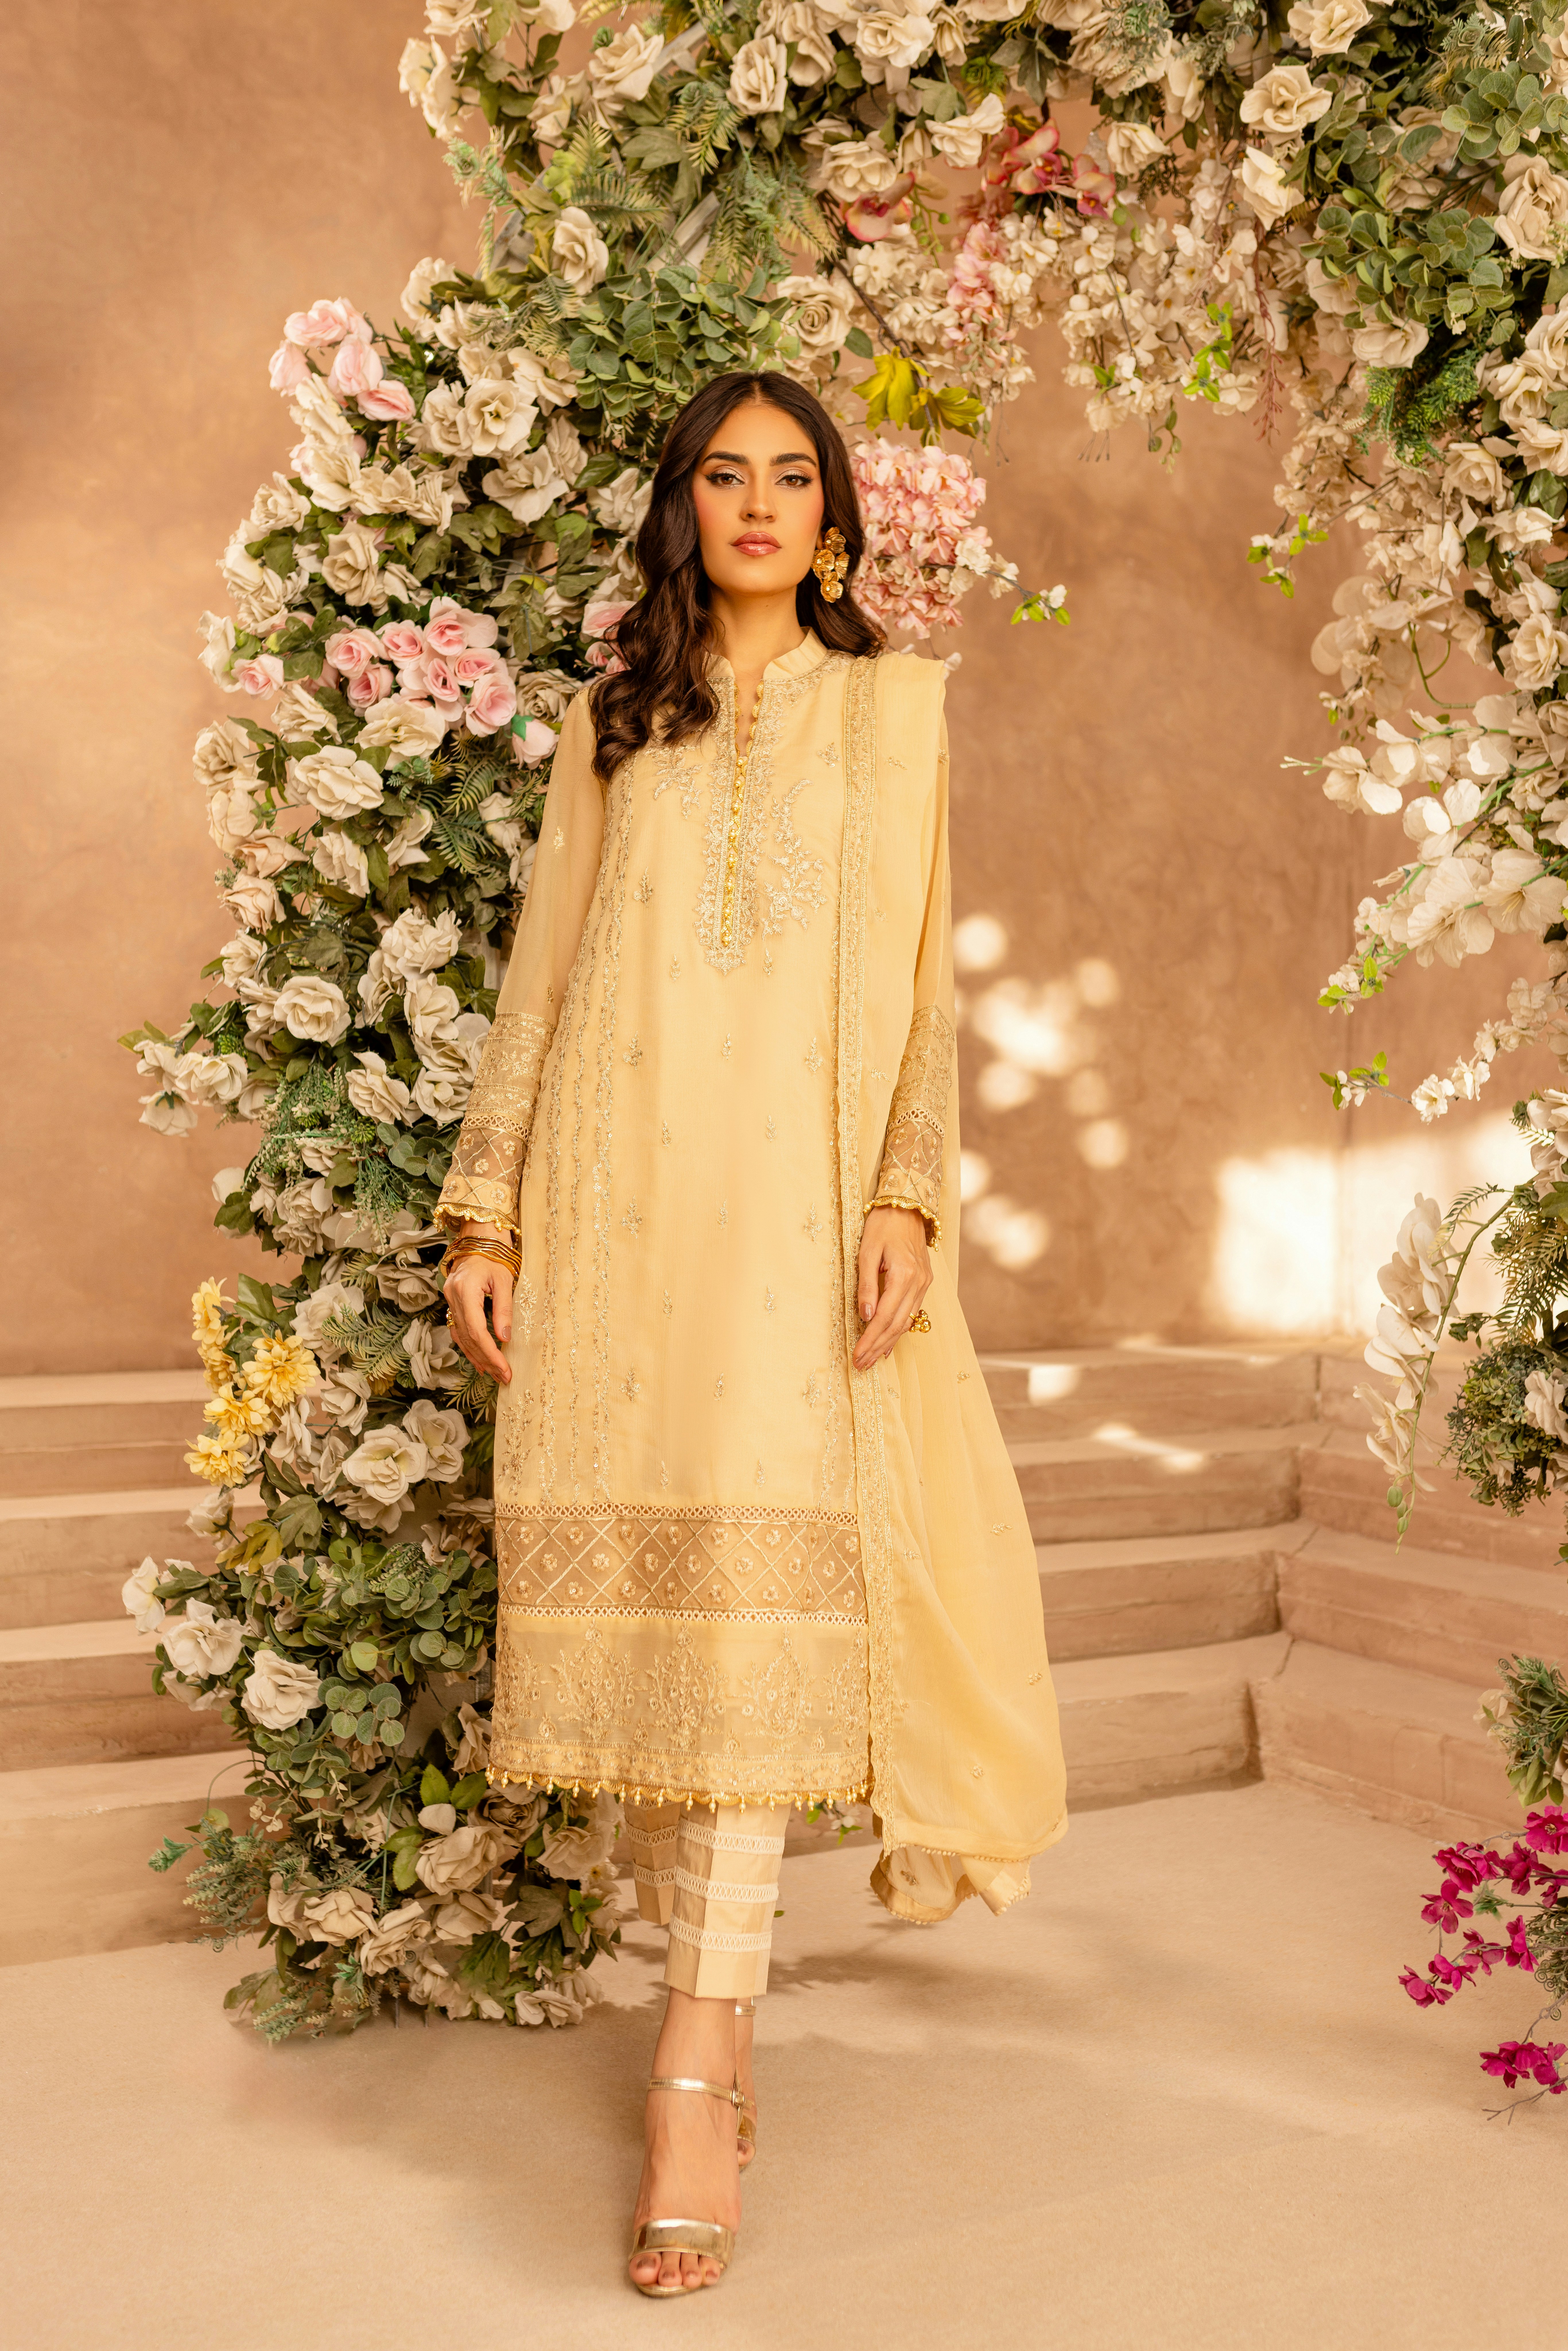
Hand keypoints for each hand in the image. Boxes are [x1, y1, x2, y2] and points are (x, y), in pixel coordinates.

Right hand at [442, 1221, 513, 1385]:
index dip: (490, 1353)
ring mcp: (449, 1300)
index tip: (505, 1368)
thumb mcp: (504, 1281)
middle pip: (468, 1337)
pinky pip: (457, 1330)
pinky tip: (479, 1359)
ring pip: (460, 1336)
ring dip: (477, 1357)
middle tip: (503, 1376)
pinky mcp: (451, 1302)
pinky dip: (468, 1346)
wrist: (479, 1240)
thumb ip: (504, 1309)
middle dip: (486, 1359)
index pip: (477, 1330)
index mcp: (465, 1290)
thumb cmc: (495, 1257)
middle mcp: (452, 1297)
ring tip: (493, 1373)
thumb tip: (505, 1338)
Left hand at [853, 1204, 930, 1370]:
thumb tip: (865, 1315)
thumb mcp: (866, 1252)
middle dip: (878, 1347)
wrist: (905, 1208)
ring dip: (889, 1343)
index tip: (856, 1355)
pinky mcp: (924, 1282)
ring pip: (906, 1322)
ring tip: (872, 1360)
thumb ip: (866, 1285)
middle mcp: (919, 1283)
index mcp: (904, 1275)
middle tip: (861, 1365)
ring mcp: (924, 1284)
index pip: (884, 1317)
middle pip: (897, 1325)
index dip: (870, 1339)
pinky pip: (912, 1312)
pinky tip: (889, 1343)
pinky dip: (899, 1329)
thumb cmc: (881, 1226)